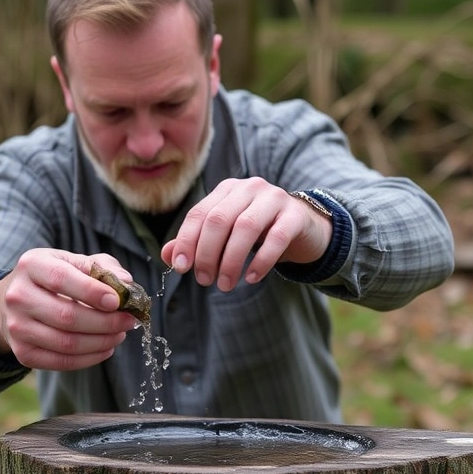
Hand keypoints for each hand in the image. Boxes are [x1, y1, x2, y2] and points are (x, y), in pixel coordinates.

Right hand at [0, 249, 139, 370]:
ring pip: (66, 343)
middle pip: (66, 316)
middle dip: (105, 322)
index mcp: (32, 265)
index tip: (118, 301)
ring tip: (119, 334)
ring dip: (101, 342)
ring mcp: (17, 327)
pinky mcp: (23, 353)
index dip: (92, 292)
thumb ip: (103, 268)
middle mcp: (18, 296)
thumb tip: (126, 284)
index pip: (62, 279)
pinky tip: (105, 348)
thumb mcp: (75, 262)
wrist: (18, 302)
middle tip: (128, 321)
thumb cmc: (55, 277)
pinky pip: (62, 362)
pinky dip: (90, 358)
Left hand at [161, 177, 332, 291]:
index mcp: (227, 190)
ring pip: (245, 227)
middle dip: (207, 253)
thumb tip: (168, 256)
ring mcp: (274, 198)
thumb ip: (197, 242)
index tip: (181, 267)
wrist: (304, 227)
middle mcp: (249, 188)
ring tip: (225, 285)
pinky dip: (262, 260)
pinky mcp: (295, 214)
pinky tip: (252, 277)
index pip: (199, 213)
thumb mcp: (226, 235)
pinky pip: (276, 237)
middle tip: (205, 280)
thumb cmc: (259, 232)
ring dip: (231, 260)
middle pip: (219, 220)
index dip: (187, 241)